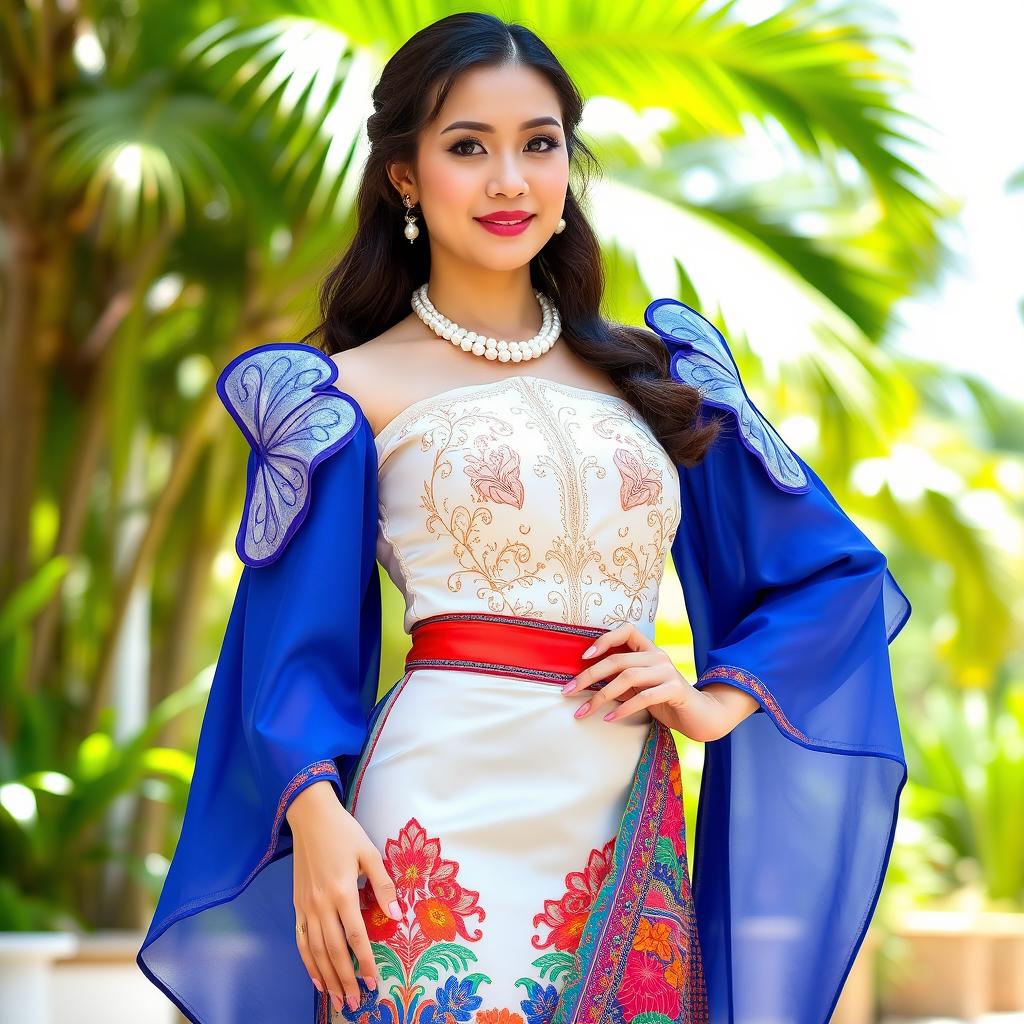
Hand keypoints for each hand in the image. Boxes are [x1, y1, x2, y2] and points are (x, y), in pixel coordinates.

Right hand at [286, 781, 400, 1014]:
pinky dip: (308, 962)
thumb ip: (383, 886)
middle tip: (355, 1002)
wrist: (310, 817)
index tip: (374, 982)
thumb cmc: (344, 833)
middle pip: (333, 951)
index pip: (355, 936)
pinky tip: (316, 977)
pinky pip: (301, 940)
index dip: (365, 962)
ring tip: (338, 998)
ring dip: (327, 977)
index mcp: (342, 892)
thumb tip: (397, 916)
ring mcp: (306, 906)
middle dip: (346, 979)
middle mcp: (321, 904)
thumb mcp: (370, 853)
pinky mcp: (297, 905)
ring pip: (315, 951)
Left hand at [561, 623, 754, 741]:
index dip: (604, 639)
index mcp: (649, 651)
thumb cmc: (665, 702)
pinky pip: (644, 697)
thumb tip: (586, 683)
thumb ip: (620, 682)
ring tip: (584, 711)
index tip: (583, 657)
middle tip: (568, 691)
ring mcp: (667, 671)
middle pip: (617, 660)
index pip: (626, 630)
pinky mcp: (675, 689)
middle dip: (589, 676)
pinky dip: (624, 708)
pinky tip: (610, 719)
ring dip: (601, 696)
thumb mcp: (639, 689)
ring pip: (627, 677)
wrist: (701, 717)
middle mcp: (658, 656)